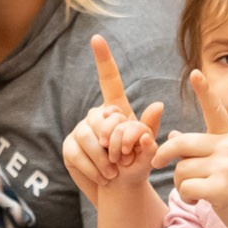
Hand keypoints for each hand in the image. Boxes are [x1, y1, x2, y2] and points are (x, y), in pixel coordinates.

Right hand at [61, 36, 163, 201]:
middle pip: (101, 117)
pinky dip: (92, 168)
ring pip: (87, 136)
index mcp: (117, 110)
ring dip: (103, 158)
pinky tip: (102, 177)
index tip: (97, 38)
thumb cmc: (136, 166)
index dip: (103, 59)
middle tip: (122, 161)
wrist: (119, 190)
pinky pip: (77, 153)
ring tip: (114, 173)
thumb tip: (158, 105)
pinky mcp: (69, 147)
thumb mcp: (148, 149)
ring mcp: (80, 130)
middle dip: (113, 140)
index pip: (110, 81)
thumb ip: (149, 130)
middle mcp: (96, 116)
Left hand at [153, 71, 227, 227]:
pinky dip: (186, 196)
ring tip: (196, 191)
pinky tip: (198, 201)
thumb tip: (172, 135)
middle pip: (181, 143)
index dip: (204, 91)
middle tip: (157, 164)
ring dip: (180, 183)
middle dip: (164, 155)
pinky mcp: (220, 188)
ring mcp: (226, 166)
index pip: (215, 110)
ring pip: (180, 169)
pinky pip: (185, 187)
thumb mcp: (227, 163)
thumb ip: (201, 148)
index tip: (195, 73)